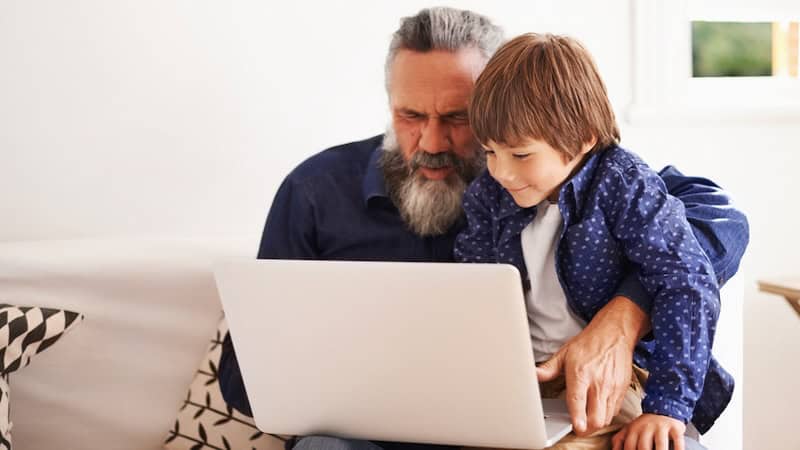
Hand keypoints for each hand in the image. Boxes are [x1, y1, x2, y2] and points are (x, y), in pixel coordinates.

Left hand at [536, 296, 647, 435]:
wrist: (614, 333)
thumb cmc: (589, 343)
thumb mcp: (564, 354)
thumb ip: (548, 369)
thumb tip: (533, 375)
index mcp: (581, 374)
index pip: (578, 401)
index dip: (577, 418)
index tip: (575, 428)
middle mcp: (599, 383)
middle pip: (596, 418)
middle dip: (586, 428)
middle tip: (577, 427)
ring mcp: (612, 387)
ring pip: (606, 418)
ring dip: (595, 423)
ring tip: (585, 420)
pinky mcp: (622, 389)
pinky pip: (615, 411)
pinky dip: (606, 415)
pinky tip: (597, 409)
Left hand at [611, 413, 685, 449]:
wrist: (663, 407)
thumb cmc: (644, 425)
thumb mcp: (629, 429)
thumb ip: (619, 440)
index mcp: (633, 429)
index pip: (630, 447)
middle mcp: (646, 428)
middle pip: (644, 447)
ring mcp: (660, 427)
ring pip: (660, 445)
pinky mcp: (674, 428)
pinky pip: (678, 441)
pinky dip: (678, 449)